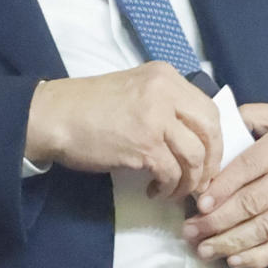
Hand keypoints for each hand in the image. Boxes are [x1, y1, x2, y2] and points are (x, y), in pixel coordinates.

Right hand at [23, 64, 221, 201]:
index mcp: (166, 76)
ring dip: (190, 181)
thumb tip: (192, 136)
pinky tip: (155, 191)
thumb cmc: (89, 107)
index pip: (209, 108)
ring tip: (175, 190)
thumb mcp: (136, 90)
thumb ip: (166, 103)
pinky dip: (169, 188)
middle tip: (201, 181)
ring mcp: (156, 117)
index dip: (214, 139)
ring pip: (195, 155)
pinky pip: (172, 173)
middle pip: (210, 130)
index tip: (207, 159)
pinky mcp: (144, 144)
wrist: (54, 116)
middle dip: (211, 161)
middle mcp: (166, 92)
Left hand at [182, 102, 267, 267]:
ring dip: (231, 242)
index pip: (248, 167)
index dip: (221, 187)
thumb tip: (225, 120)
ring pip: (264, 228)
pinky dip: (261, 256)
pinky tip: (237, 261)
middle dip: (215, 221)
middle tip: (189, 232)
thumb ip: (260, 115)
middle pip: (251, 202)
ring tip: (204, 250)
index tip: (198, 201)